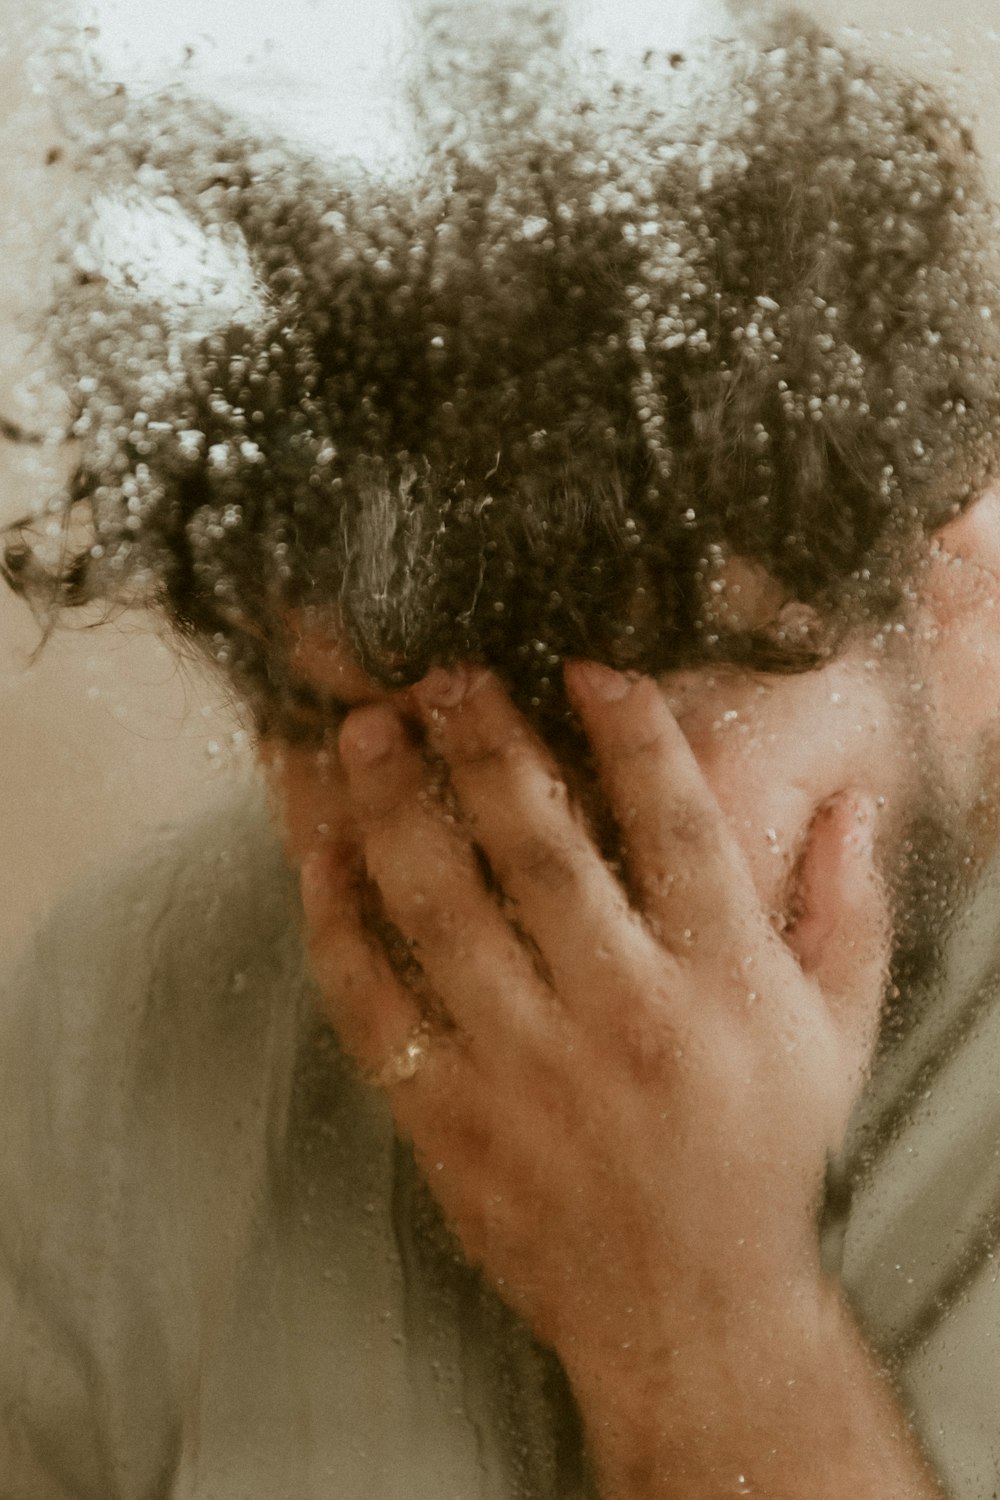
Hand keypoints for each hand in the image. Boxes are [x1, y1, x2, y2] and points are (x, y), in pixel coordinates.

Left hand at [268, 661, 894, 1492]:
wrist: (688, 1313)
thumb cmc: (760, 1162)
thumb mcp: (837, 1036)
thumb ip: (847, 911)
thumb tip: (851, 803)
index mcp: (724, 986)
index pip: (679, 827)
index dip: (631, 734)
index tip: (585, 667)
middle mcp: (623, 1019)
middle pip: (540, 849)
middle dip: (485, 745)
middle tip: (444, 676)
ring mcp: (526, 1071)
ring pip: (439, 909)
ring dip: (391, 806)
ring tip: (363, 730)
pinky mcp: (450, 1120)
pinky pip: (372, 1002)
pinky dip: (336, 918)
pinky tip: (317, 849)